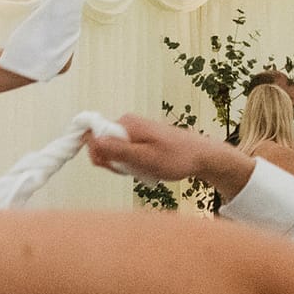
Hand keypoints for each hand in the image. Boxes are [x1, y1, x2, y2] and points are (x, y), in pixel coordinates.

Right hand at [86, 115, 230, 185]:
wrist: (202, 156)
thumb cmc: (177, 158)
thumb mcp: (145, 158)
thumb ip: (117, 150)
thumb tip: (91, 140)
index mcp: (126, 124)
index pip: (93, 136)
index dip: (99, 155)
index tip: (114, 167)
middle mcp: (127, 123)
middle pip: (102, 145)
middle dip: (113, 163)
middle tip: (134, 170)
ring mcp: (133, 130)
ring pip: (114, 151)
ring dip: (124, 165)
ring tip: (144, 169)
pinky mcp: (139, 137)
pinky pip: (125, 152)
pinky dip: (132, 163)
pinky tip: (146, 167)